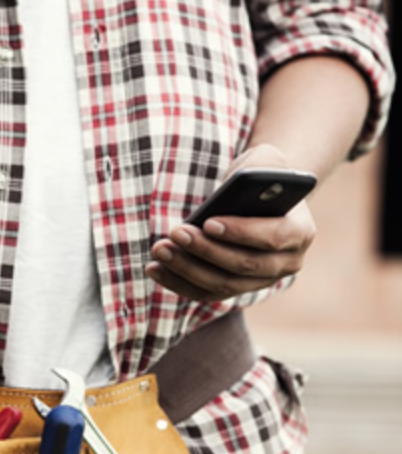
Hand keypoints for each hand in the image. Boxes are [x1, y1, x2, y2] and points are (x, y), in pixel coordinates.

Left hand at [145, 144, 317, 301]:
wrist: (260, 199)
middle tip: (175, 232)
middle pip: (244, 266)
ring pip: (222, 284)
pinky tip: (154, 268)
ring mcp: (261, 281)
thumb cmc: (261, 176)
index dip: (241, 233)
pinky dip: (178, 282)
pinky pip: (204, 292)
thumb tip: (241, 183)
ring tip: (160, 250)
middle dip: (206, 250)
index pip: (272, 238)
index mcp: (300, 231)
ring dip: (187, 268)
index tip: (208, 222)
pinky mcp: (235, 288)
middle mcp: (286, 263)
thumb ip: (263, 164)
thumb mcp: (266, 160)